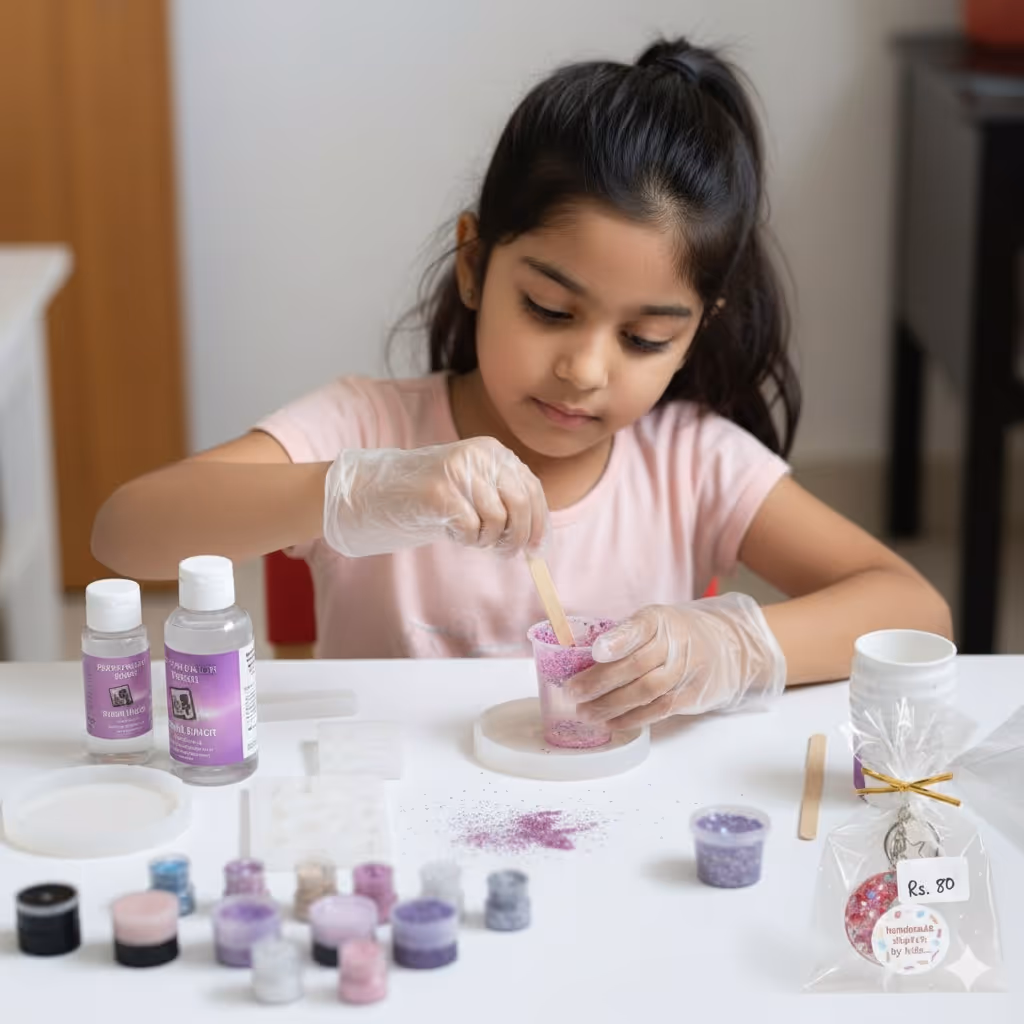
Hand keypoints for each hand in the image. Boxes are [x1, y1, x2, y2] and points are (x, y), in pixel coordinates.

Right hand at [322, 437, 549, 556]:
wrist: (375, 491)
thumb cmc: (428, 496)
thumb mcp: (472, 488)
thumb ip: (502, 500)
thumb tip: (536, 536)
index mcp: (491, 450)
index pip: (531, 487)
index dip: (539, 521)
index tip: (536, 548)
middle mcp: (479, 455)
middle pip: (521, 503)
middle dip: (519, 536)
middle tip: (505, 553)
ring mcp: (458, 471)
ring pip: (497, 519)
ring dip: (486, 539)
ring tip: (470, 537)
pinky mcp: (439, 492)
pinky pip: (471, 528)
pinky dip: (467, 539)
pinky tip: (454, 534)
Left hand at [565, 594, 785, 728]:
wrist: (725, 646)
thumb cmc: (674, 634)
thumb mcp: (653, 623)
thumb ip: (623, 636)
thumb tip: (577, 657)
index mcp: (660, 619)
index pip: (639, 627)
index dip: (617, 640)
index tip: (595, 652)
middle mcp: (675, 643)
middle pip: (636, 665)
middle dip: (600, 681)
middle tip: (573, 692)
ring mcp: (686, 670)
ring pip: (645, 691)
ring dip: (611, 705)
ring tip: (585, 712)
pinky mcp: (692, 695)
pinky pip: (658, 710)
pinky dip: (631, 719)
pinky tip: (610, 722)